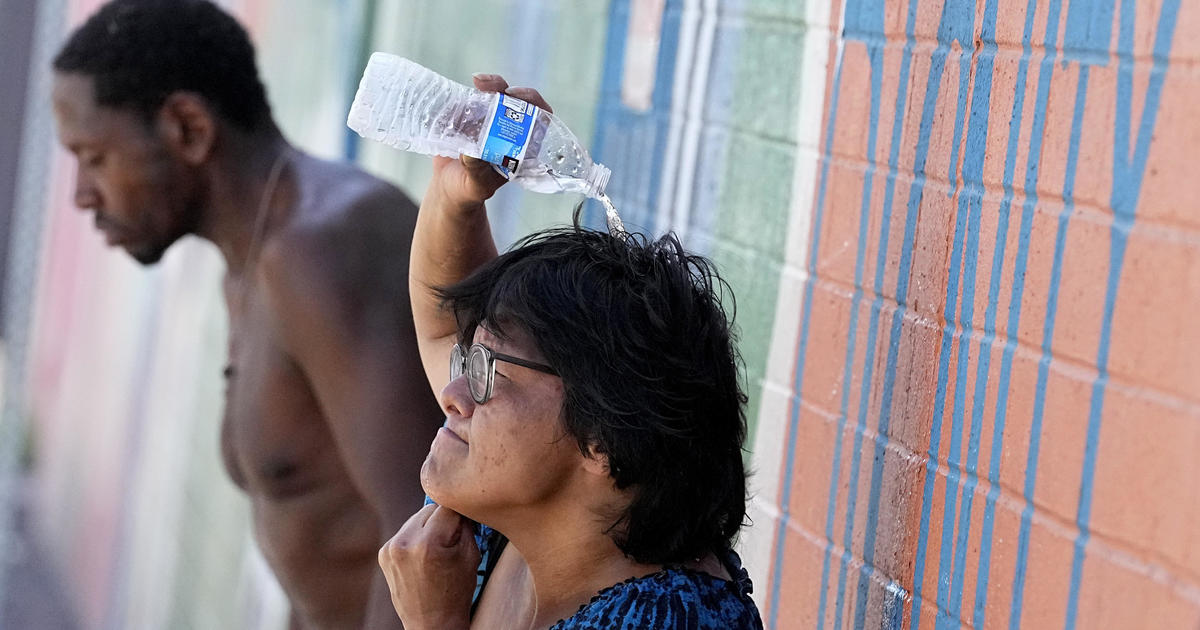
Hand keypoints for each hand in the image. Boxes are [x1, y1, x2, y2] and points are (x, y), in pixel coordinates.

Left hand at [378, 504, 480, 629]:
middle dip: (443, 518)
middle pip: (429, 508)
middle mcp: (405, 542)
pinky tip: (422, 556)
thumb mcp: (471, 554)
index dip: (460, 513)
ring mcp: (390, 548)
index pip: (448, 506)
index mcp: (429, 543)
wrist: (432, 623)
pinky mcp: (383, 553)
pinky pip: (405, 531)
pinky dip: (415, 537)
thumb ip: (465, 523)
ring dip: (427, 526)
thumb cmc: (457, 591)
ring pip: (416, 517)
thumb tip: (458, 501)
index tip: (466, 521)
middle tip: (452, 538)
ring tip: (436, 550)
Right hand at [429, 74, 554, 208]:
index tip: (515, 96)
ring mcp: (489, 121)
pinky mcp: (469, 117)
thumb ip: (476, 171)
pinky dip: (464, 93)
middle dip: (504, 87)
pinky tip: (456, 98)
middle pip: (515, 100)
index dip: (534, 103)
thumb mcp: (475, 184)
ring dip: (487, 85)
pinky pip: (470, 98)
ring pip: (494, 94)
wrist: (447, 188)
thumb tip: (471, 151)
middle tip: (488, 85)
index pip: (538, 118)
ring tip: (476, 83)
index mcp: (520, 147)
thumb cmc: (468, 190)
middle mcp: (507, 130)